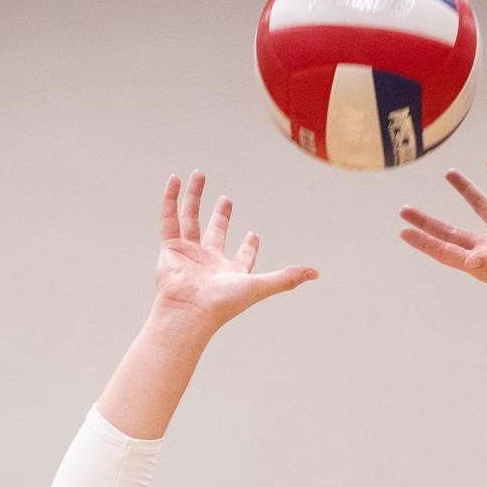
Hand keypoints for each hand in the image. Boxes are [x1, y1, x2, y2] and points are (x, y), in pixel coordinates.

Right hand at [154, 171, 316, 329]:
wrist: (189, 311)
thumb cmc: (223, 303)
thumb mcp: (259, 286)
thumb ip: (286, 278)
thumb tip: (316, 273)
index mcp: (231, 272)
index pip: (243, 255)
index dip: (249, 246)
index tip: (255, 233)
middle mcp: (209, 262)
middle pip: (215, 233)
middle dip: (221, 216)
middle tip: (227, 200)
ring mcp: (188, 254)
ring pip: (190, 219)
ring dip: (194, 197)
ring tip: (198, 175)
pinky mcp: (170, 248)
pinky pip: (169, 218)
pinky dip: (171, 199)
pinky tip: (176, 180)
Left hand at [398, 159, 486, 308]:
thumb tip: (470, 260)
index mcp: (481, 262)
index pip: (444, 249)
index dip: (423, 241)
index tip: (403, 231)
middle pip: (451, 230)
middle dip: (428, 221)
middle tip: (405, 210)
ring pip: (480, 205)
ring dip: (465, 190)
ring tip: (449, 173)